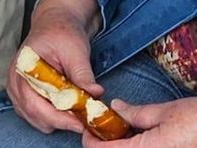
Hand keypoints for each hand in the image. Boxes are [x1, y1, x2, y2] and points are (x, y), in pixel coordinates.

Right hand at [7, 0, 103, 136]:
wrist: (55, 24)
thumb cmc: (62, 32)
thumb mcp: (75, 50)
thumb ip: (83, 74)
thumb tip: (95, 94)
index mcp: (23, 65)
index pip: (33, 102)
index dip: (57, 117)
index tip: (80, 123)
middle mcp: (15, 78)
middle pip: (33, 114)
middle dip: (59, 121)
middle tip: (82, 119)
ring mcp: (17, 87)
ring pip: (34, 118)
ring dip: (55, 121)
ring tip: (75, 112)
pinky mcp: (24, 93)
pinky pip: (35, 116)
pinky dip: (51, 118)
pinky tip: (66, 109)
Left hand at [81, 97, 196, 146]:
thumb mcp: (166, 112)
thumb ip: (138, 114)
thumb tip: (116, 109)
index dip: (92, 143)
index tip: (85, 130)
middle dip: (107, 145)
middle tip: (100, 128)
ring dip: (121, 147)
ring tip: (118, 130)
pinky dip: (135, 146)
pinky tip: (137, 136)